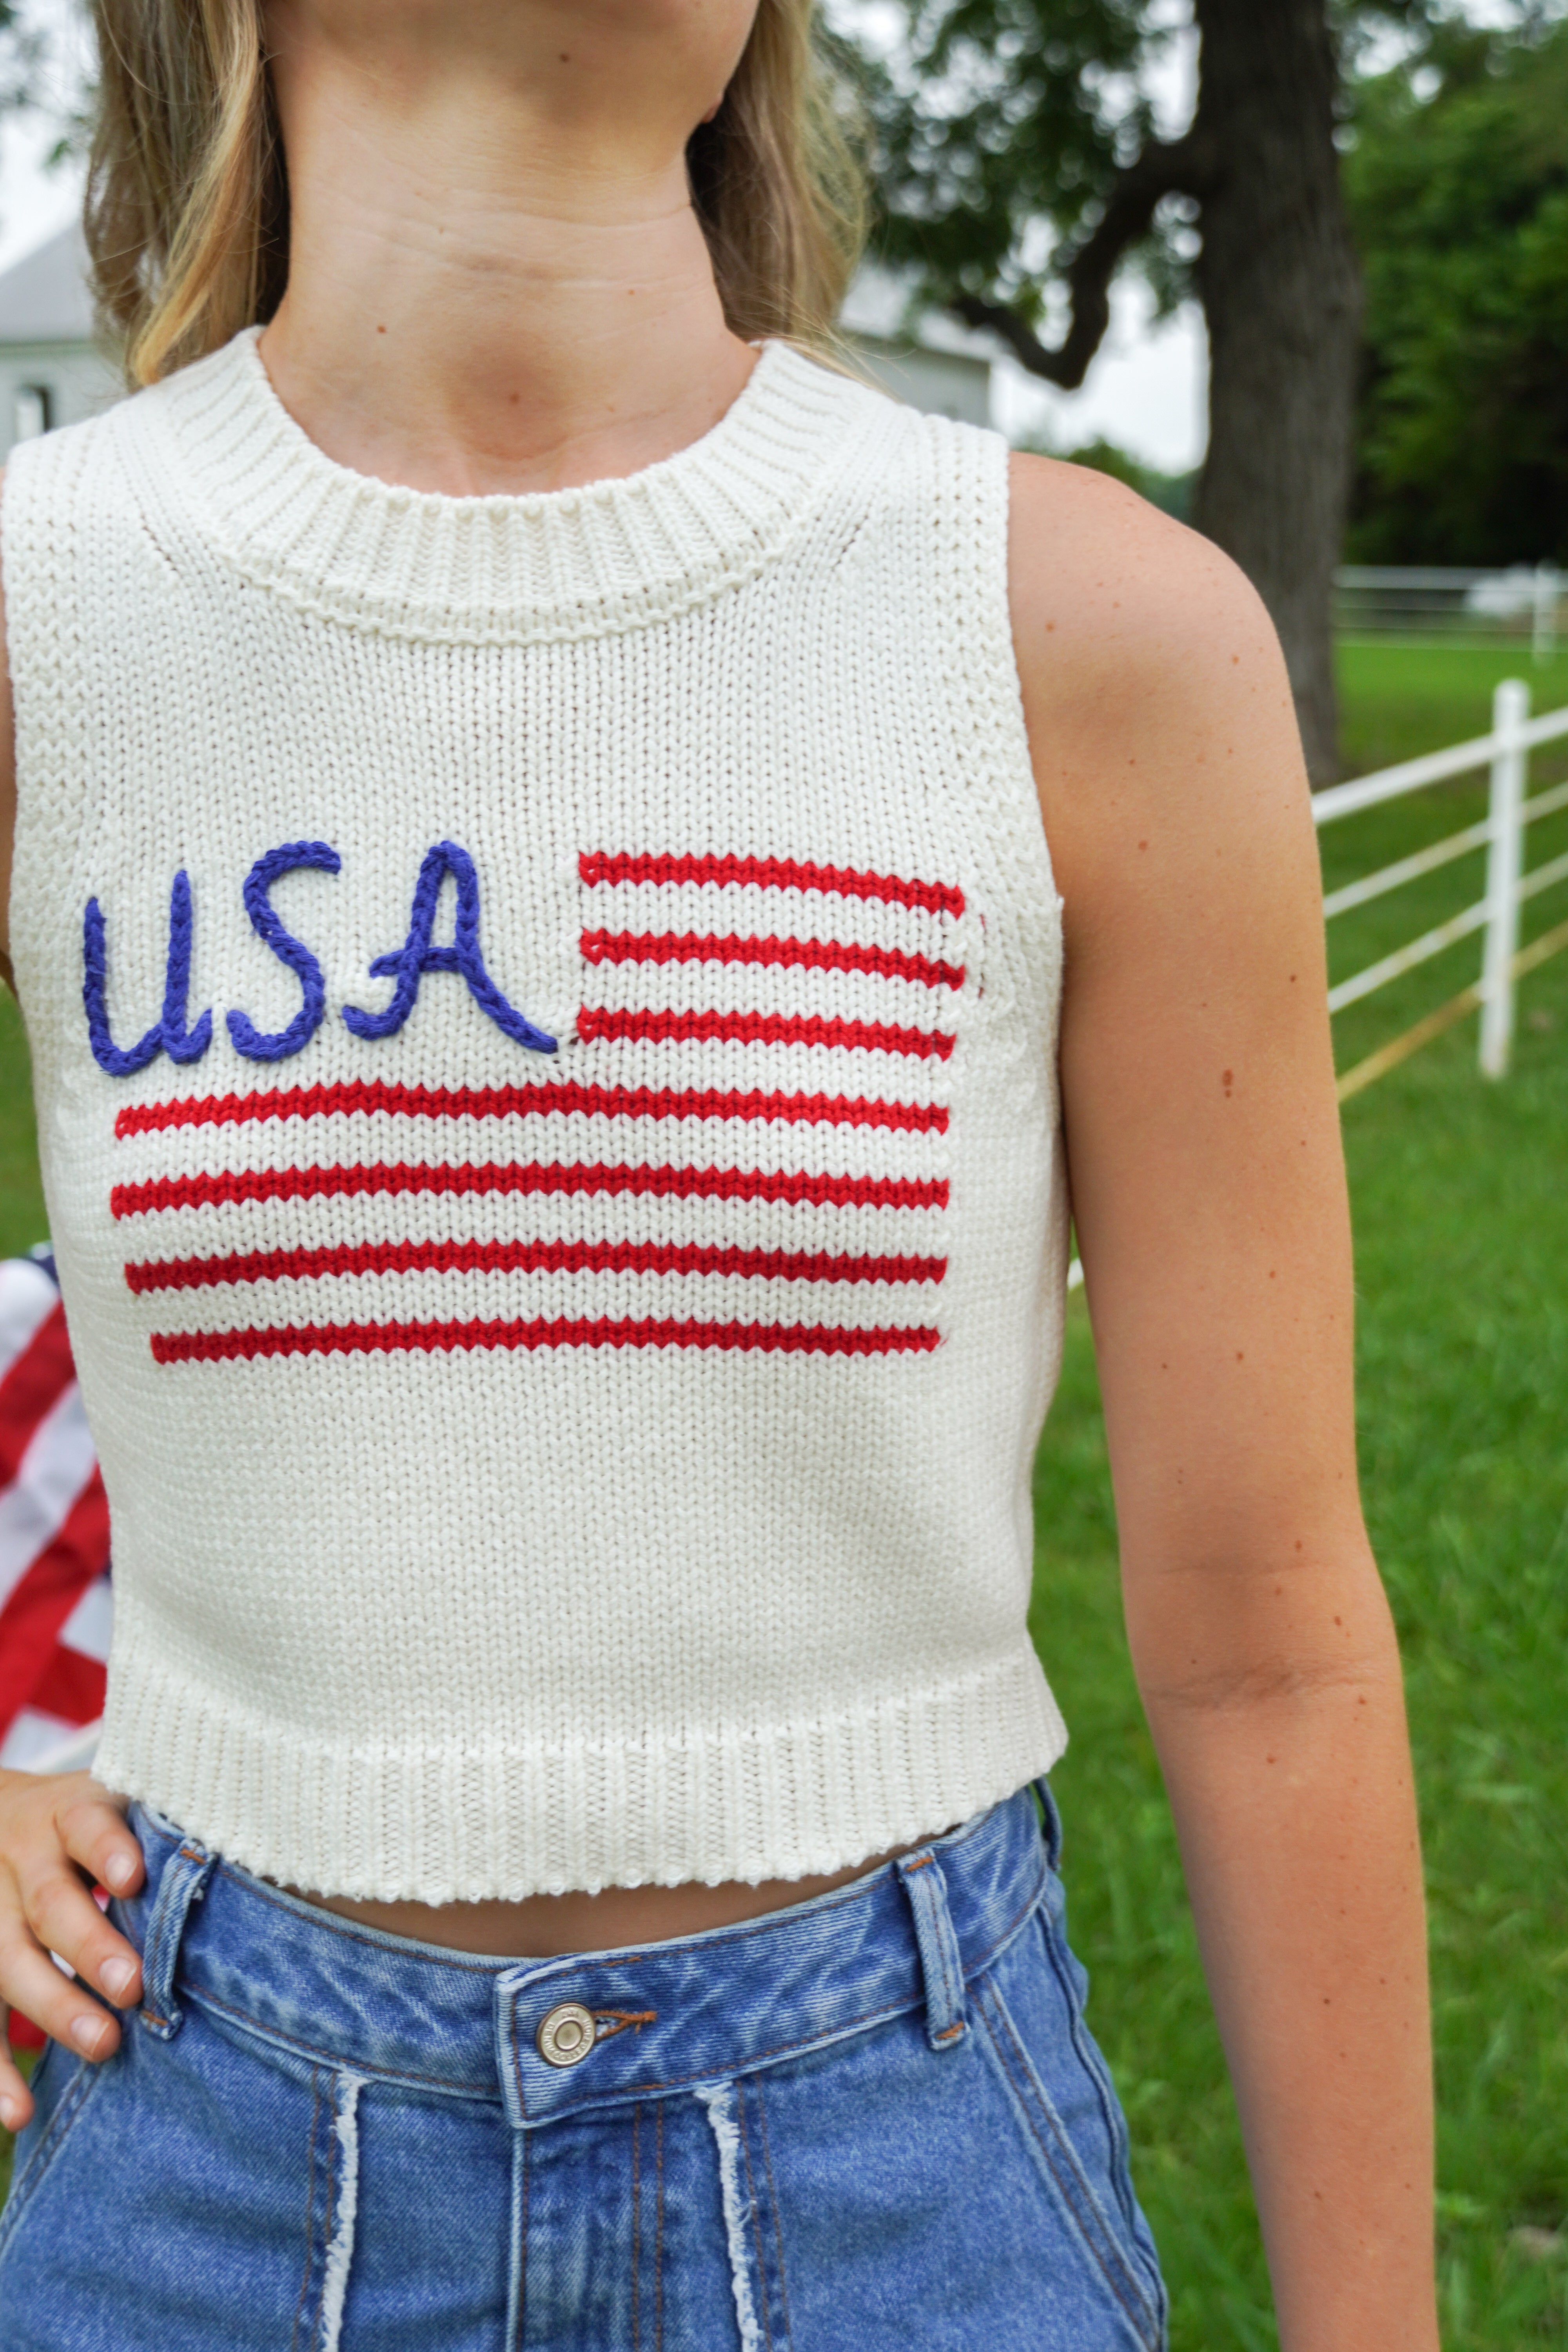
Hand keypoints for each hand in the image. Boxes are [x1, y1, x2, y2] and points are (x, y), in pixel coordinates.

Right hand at [0, 1771, 144, 2130]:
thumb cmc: (92, 1822)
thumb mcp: (121, 1805)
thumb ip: (164, 1833)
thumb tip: (248, 1866)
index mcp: (69, 1815)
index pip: (86, 1825)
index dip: (107, 1849)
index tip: (133, 1878)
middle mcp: (24, 1861)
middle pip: (50, 1903)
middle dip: (90, 1946)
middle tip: (133, 1986)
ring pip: (9, 1962)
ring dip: (54, 2007)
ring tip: (103, 2043)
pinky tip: (20, 2113)